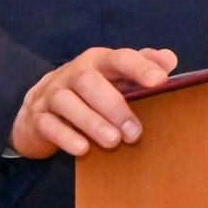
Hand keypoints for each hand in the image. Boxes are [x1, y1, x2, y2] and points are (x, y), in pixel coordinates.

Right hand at [8, 46, 177, 158]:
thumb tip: (170, 60)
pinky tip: (83, 149)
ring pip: (67, 102)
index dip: (139, 66)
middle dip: (114, 106)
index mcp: (97, 61)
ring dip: (92, 122)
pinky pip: (48, 124)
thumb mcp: (114, 77)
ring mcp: (52, 94)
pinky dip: (65, 136)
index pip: (118, 58)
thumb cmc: (89, 93)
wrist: (39, 107)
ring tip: (113, 142)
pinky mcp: (38, 117)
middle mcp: (73, 73)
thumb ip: (141, 66)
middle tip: (135, 133)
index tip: (160, 80)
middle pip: (90, 81)